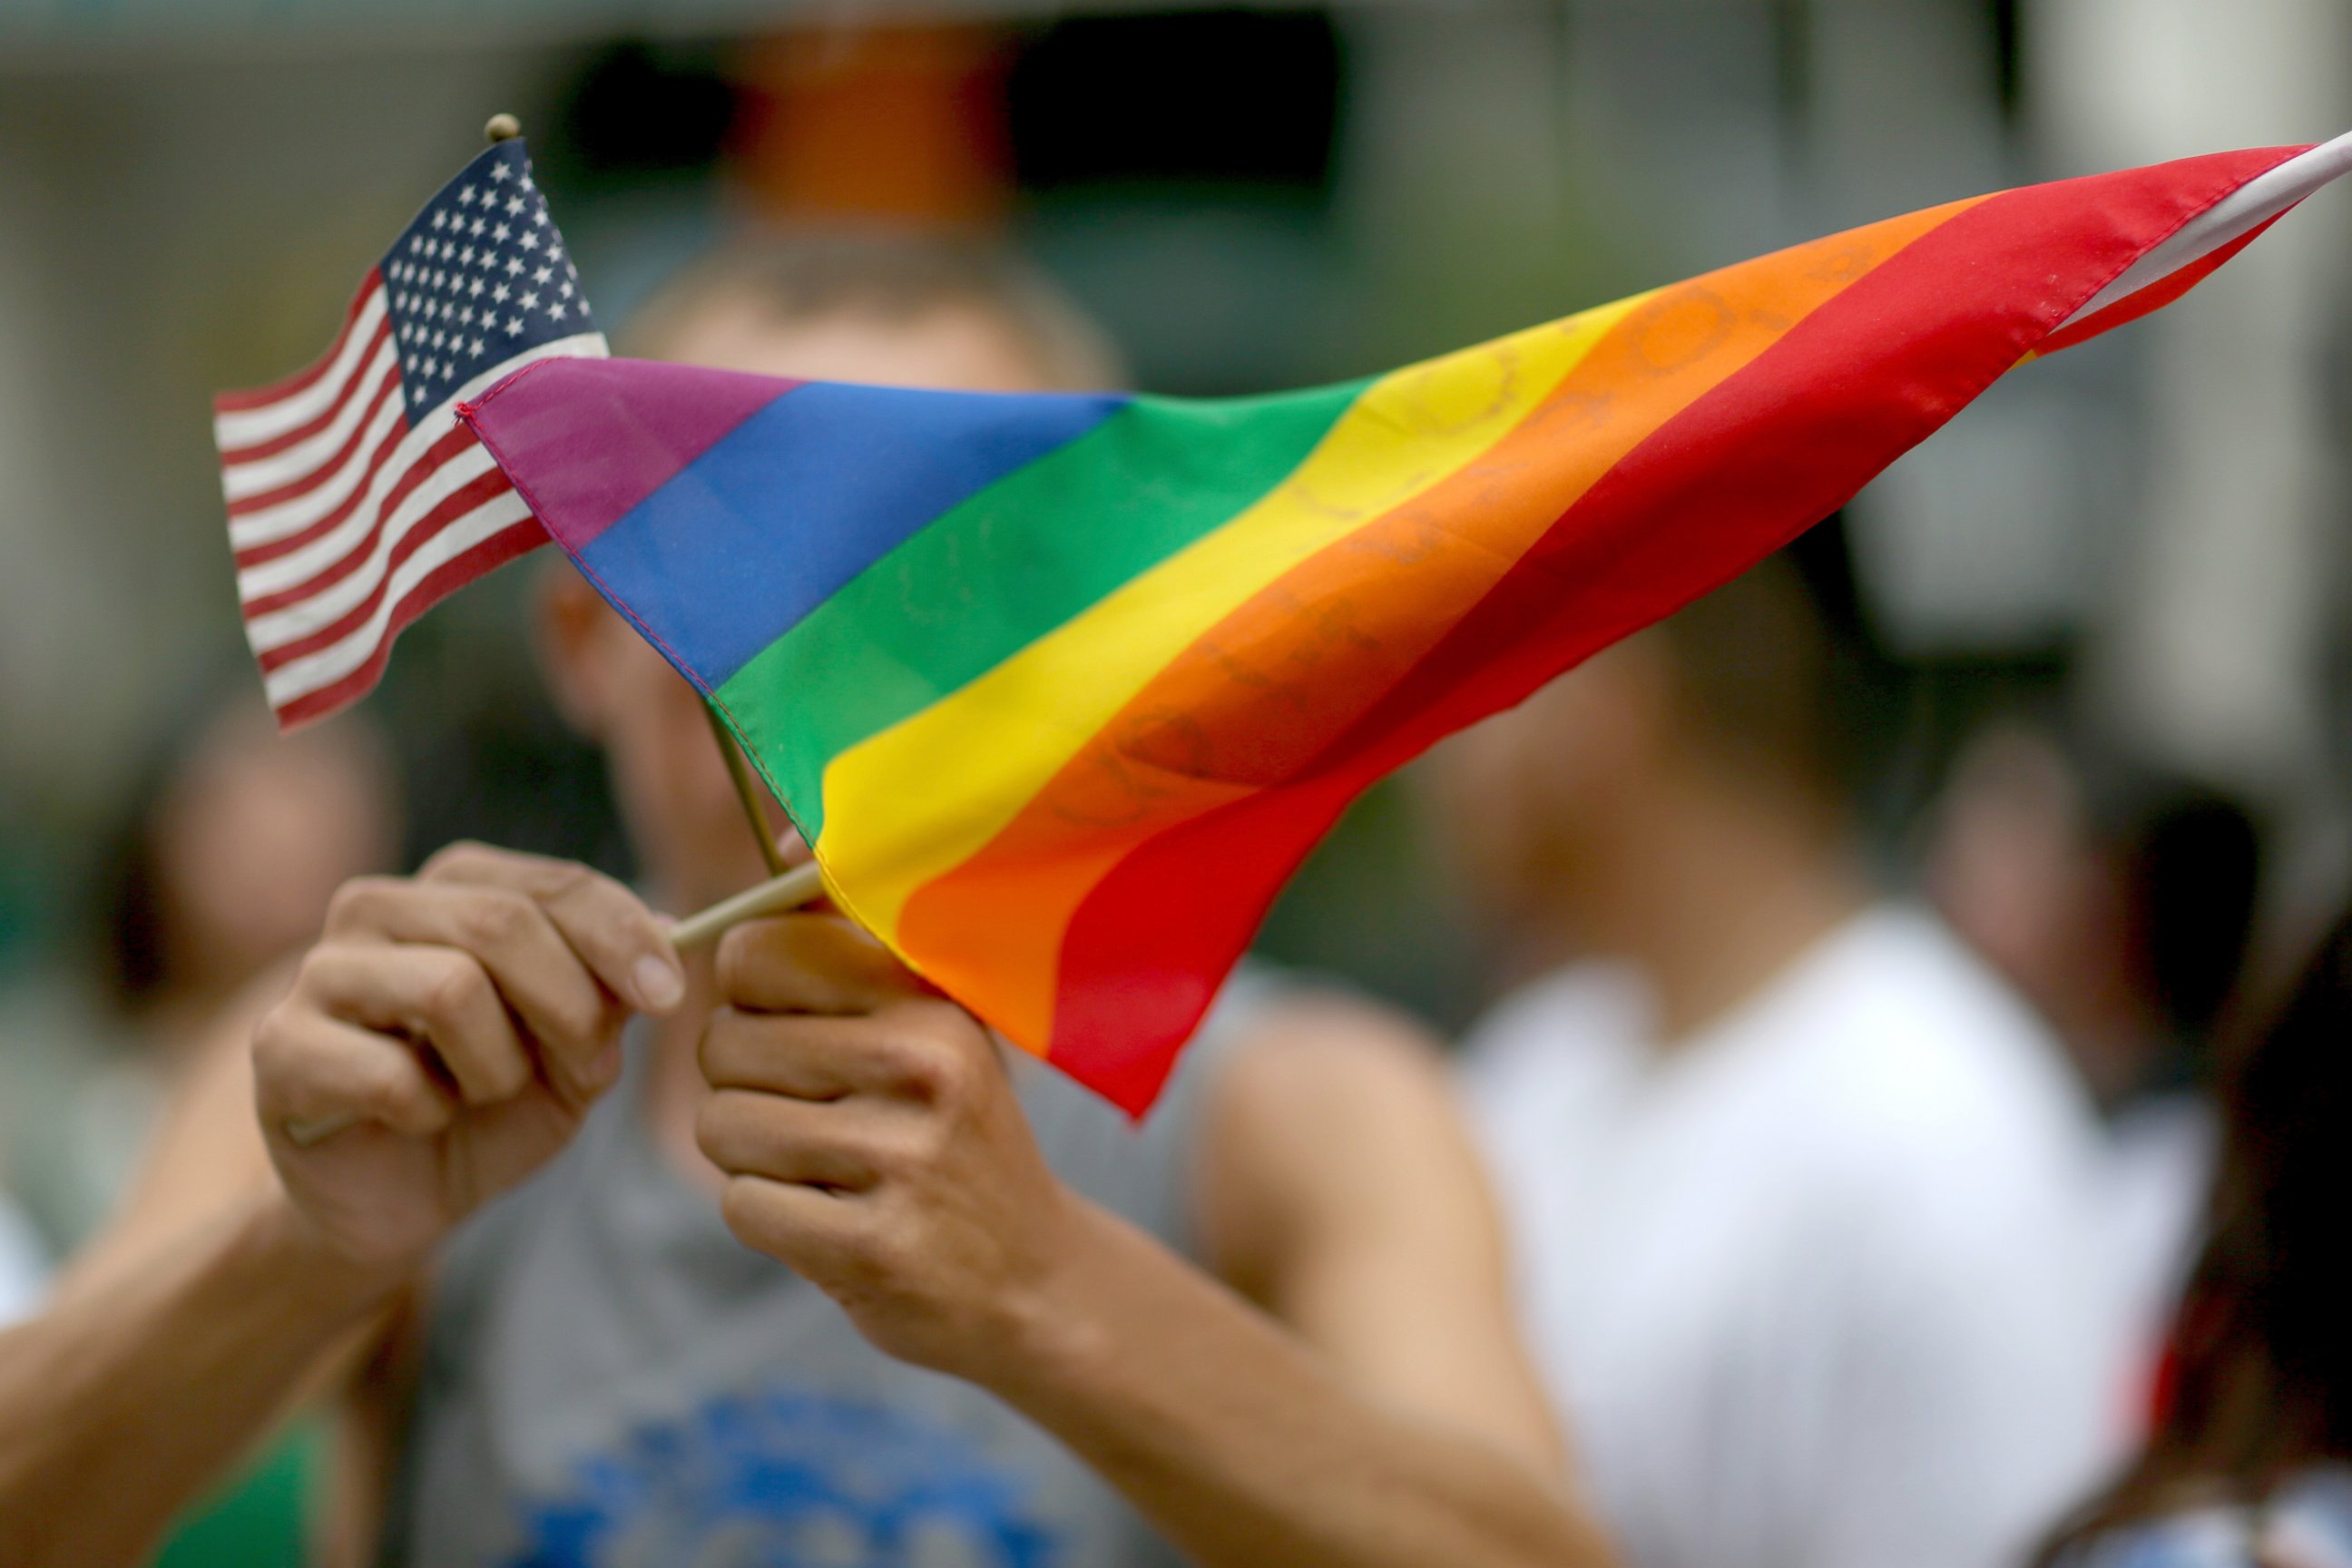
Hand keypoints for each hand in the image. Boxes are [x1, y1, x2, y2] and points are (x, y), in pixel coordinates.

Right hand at [253, 844, 685, 1273]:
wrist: (402, 1202)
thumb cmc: (491, 1109)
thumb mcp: (577, 1054)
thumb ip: (612, 994)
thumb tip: (672, 932)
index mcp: (456, 887)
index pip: (554, 884)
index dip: (623, 936)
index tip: (670, 995)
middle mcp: (377, 908)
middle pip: (503, 923)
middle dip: (568, 1005)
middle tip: (582, 1066)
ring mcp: (317, 973)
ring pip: (449, 987)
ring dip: (497, 1066)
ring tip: (481, 1092)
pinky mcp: (278, 1048)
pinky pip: (388, 1072)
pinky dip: (430, 1111)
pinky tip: (419, 1120)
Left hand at [696, 914, 1087, 1380]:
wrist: (1034, 1281)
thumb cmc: (955, 1133)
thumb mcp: (932, 1021)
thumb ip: (851, 934)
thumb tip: (786, 837)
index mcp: (926, 999)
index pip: (757, 953)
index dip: (751, 997)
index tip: (797, 1028)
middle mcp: (921, 1066)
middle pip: (722, 1044)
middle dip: (744, 1085)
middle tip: (814, 1114)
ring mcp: (900, 1160)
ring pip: (721, 1126)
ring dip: (752, 1157)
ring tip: (825, 1168)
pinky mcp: (872, 1246)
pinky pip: (741, 1206)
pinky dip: (769, 1218)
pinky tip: (832, 1221)